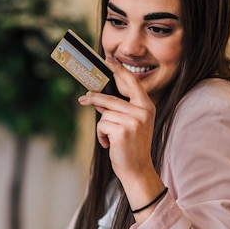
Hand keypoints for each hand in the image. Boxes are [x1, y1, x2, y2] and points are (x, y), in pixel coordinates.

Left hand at [77, 57, 155, 181]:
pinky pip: (101, 125)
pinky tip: (109, 145)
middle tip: (83, 98)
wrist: (137, 170)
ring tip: (110, 139)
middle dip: (94, 99)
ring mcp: (133, 121)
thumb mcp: (129, 125)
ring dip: (102, 128)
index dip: (119, 69)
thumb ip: (117, 110)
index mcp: (146, 107)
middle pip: (110, 99)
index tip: (108, 59)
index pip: (132, 83)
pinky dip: (101, 136)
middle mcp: (142, 111)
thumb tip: (97, 99)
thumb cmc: (131, 147)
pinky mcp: (122, 131)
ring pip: (104, 114)